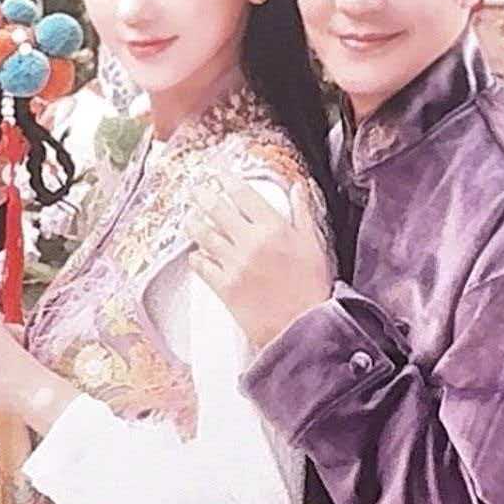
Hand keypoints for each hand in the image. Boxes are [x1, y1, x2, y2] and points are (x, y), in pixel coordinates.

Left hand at [187, 174, 330, 349]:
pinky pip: (202, 265)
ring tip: (189, 217)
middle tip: (196, 189)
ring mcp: (234, 264)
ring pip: (204, 235)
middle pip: (217, 209)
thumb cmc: (312, 287)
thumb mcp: (313, 244)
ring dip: (194, 223)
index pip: (244, 194)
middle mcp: (250, 241)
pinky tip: (196, 254)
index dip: (227, 181)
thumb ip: (302, 212)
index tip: (220, 176)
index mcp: (274, 227)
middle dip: (203, 195)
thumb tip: (297, 187)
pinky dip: (196, 257)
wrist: (304, 327)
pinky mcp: (224, 286)